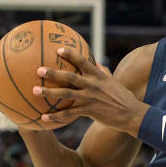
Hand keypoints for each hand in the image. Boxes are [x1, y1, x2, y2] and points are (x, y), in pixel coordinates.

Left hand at [33, 48, 147, 135]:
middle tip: (38, 70)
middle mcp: (92, 85)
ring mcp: (90, 98)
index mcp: (98, 75)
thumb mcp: (113, 82)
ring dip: (49, 93)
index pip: (82, 61)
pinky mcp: (89, 111)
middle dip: (53, 73)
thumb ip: (103, 72)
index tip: (58, 49)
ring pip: (66, 94)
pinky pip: (69, 114)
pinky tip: (44, 117)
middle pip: (69, 77)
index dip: (70, 54)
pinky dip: (56, 116)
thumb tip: (97, 63)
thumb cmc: (122, 97)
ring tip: (34, 91)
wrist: (131, 113)